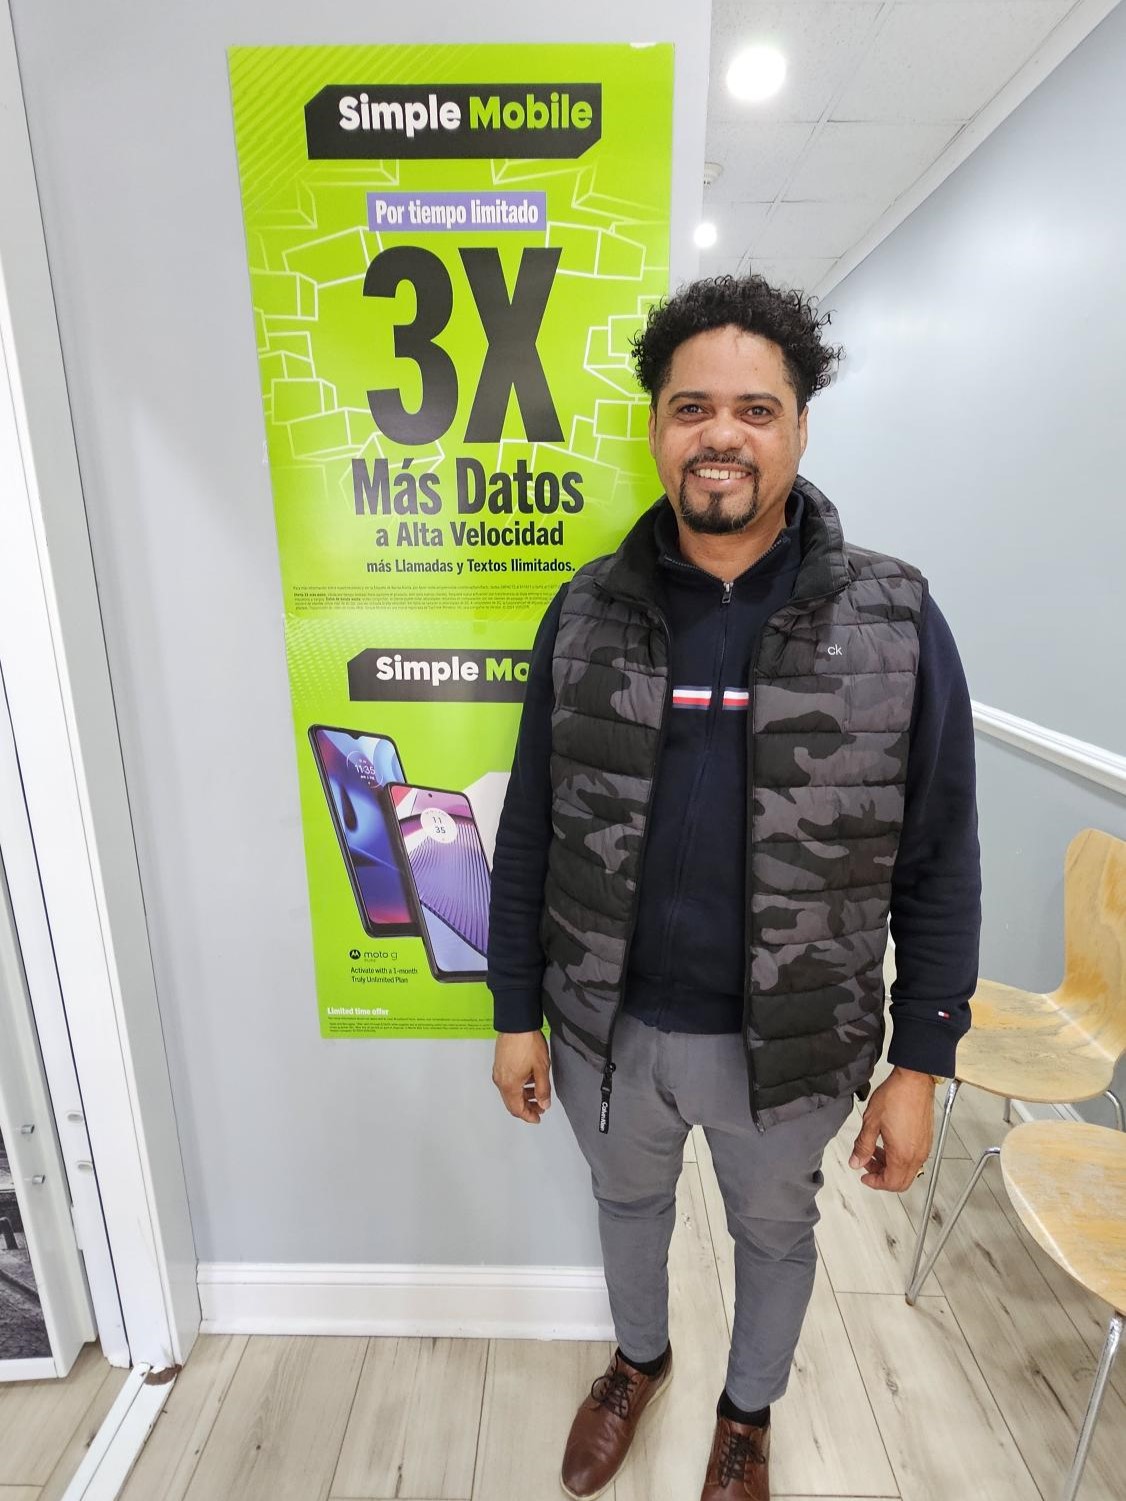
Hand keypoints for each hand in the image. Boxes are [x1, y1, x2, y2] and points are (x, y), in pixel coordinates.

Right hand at [492, 1030, 551, 1123]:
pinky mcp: (499, 1063)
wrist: (516, 1023)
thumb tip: (544, 1104)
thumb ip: (543, 1089)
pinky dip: (518, 1086)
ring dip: (523, 1095)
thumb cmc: (528, 1043)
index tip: (538, 1118)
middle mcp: (500, 1081)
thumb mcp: (541, 1068)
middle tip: (540, 1106)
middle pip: (512, 1102)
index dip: (528, 1116)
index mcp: (510, 1085)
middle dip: (527, 1107)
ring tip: (538, 1091)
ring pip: (509, 1092)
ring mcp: (498, 1072)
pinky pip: (507, 1082)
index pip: (517, 1109)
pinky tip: (529, 1079)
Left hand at [848, 1067, 934, 1190]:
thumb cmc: (895, 1096)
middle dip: (882, 1176)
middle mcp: (917, 1155)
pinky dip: (899, 1157)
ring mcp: (924, 1147)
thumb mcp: (871, 1122)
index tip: (864, 1176)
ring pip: (907, 1170)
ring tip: (874, 1149)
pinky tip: (887, 1142)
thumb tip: (856, 1162)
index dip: (875, 1183)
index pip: (891, 1183)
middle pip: (901, 1182)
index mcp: (902, 1154)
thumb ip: (862, 1146)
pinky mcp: (926, 1138)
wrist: (914, 1080)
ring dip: (890, 1166)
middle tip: (867, 1163)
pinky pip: (914, 1158)